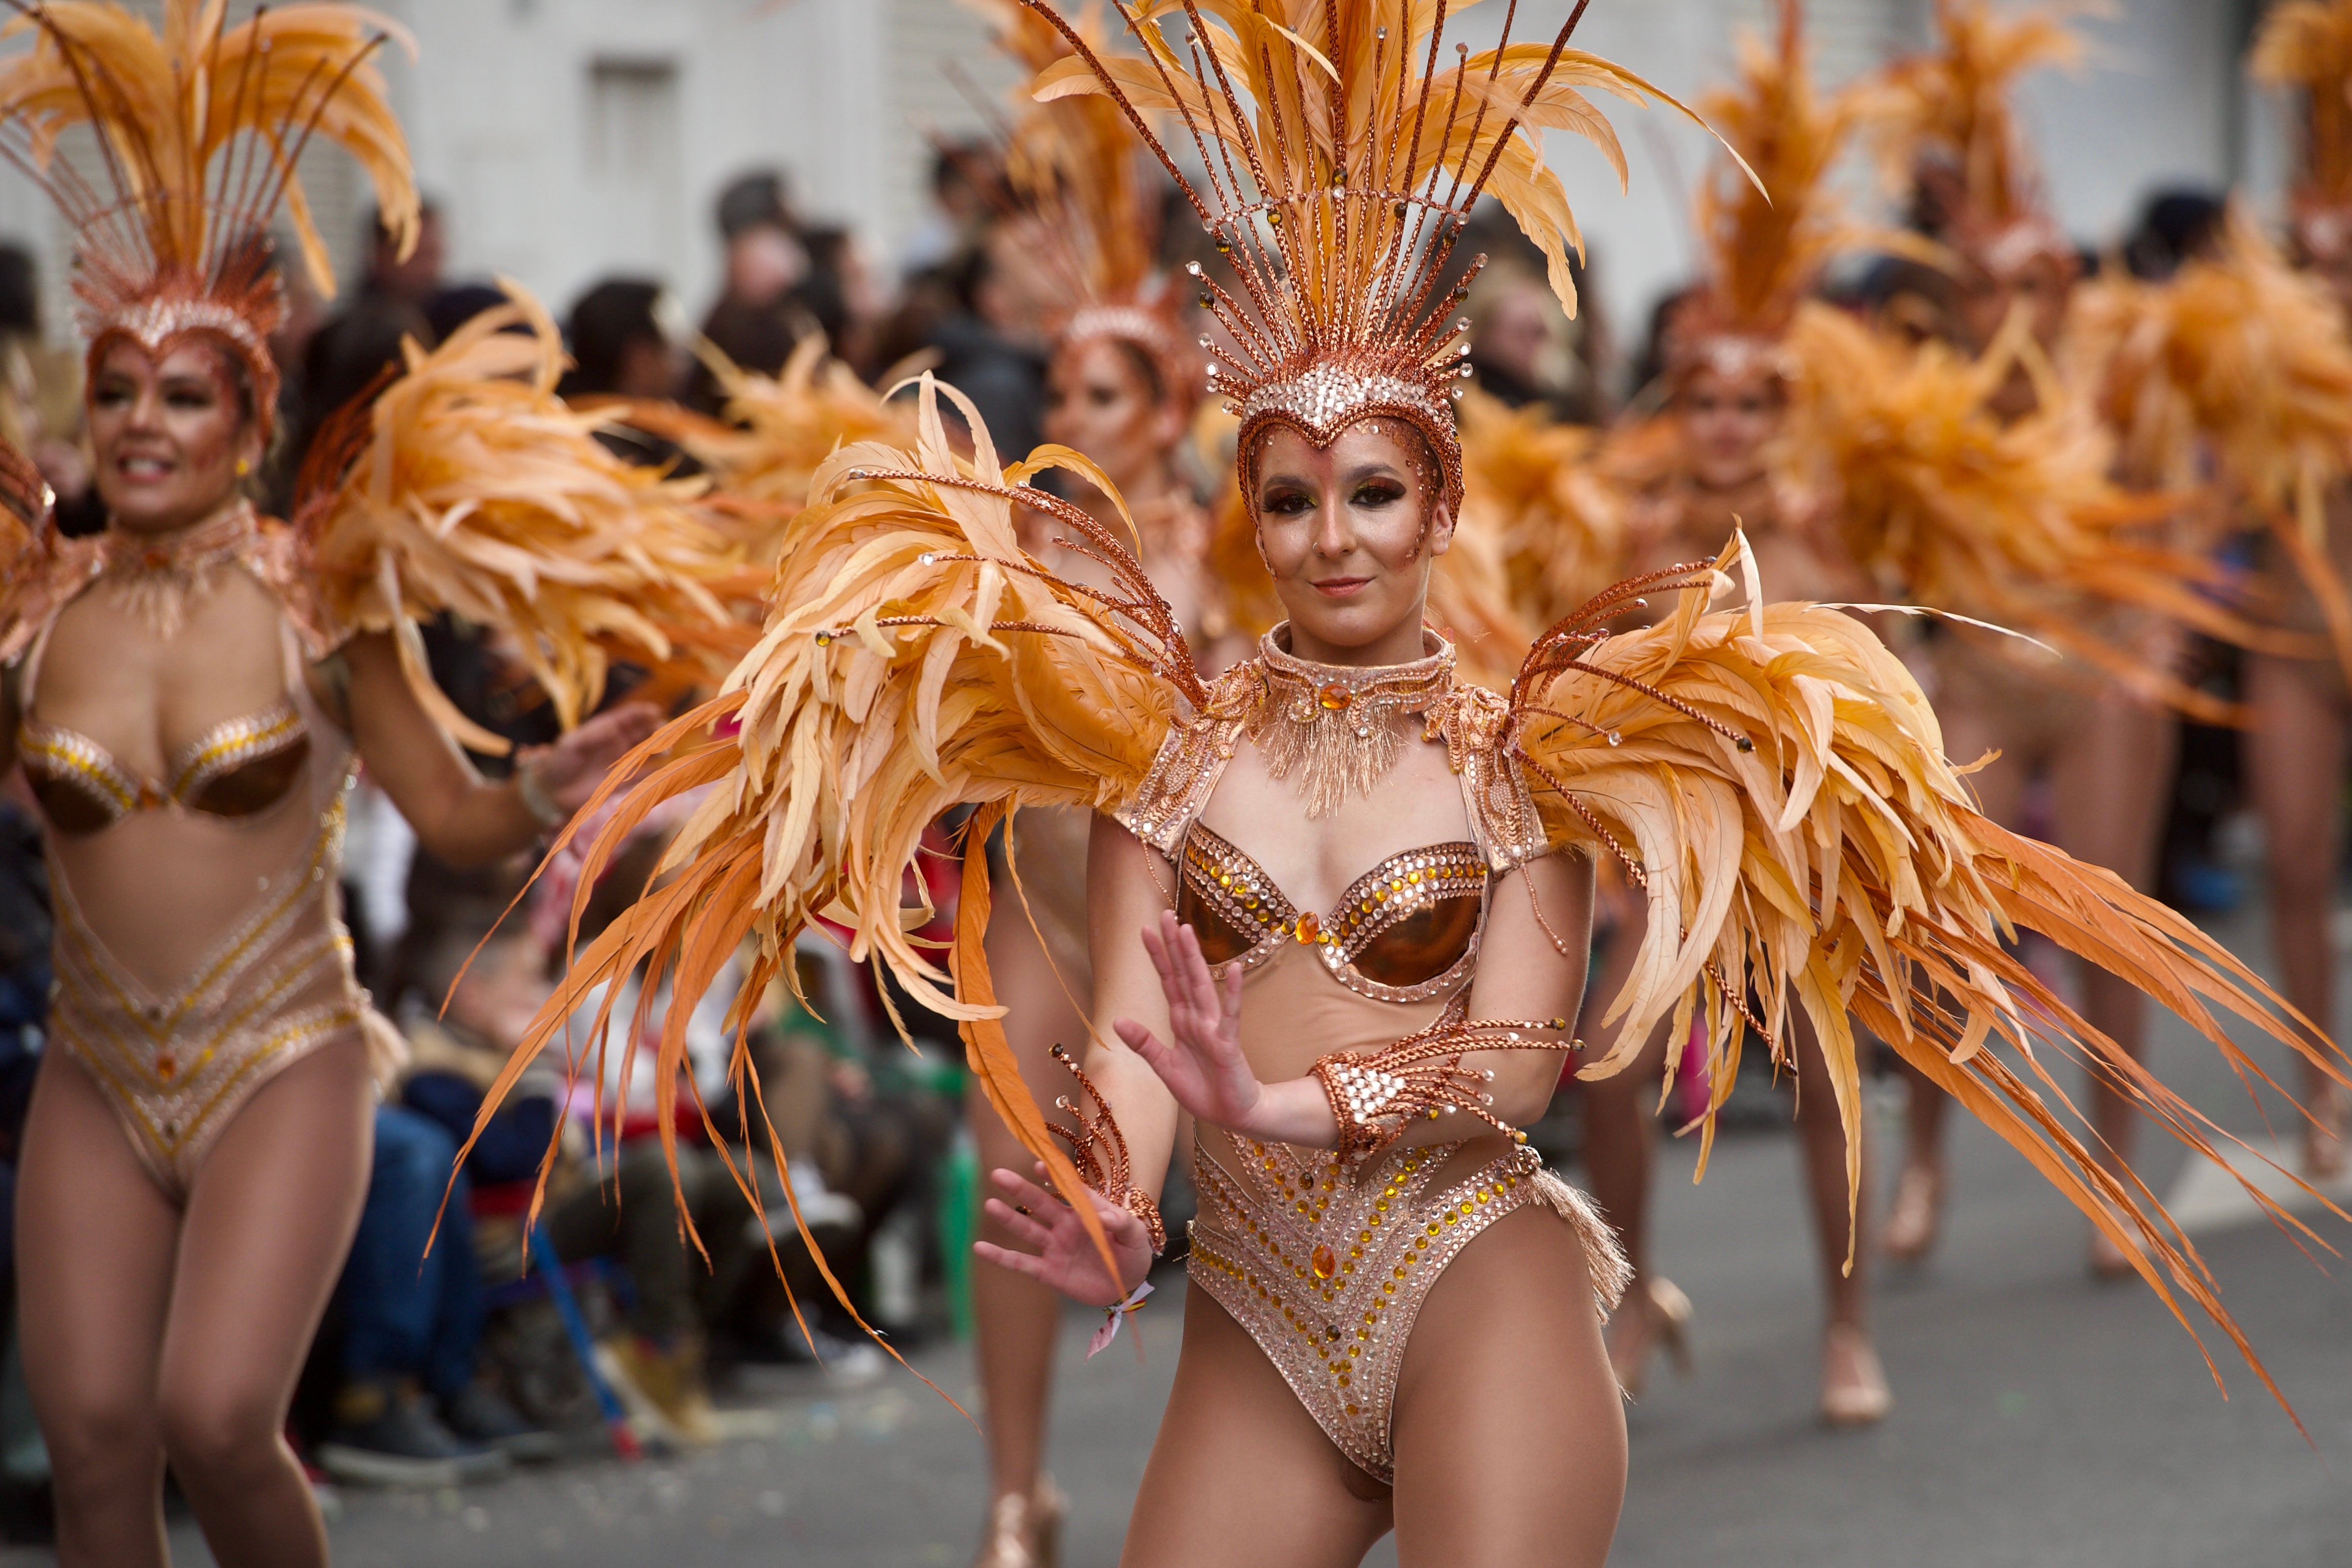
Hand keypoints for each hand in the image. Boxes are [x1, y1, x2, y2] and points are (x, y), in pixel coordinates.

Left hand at [517, 702, 661, 815]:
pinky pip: (642, 775)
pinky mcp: (622, 781)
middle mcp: (616, 743)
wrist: (551, 791)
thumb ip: (593, 737)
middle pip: (641, 732)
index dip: (642, 712)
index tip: (655, 711)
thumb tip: (614, 729)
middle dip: (655, 730)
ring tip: (668, 750)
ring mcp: (621, 762)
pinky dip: (653, 772)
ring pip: (645, 752)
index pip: (627, 716)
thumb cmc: (558, 763)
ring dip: (658, 750)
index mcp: (604, 729)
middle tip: (666, 732)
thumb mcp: (572, 744)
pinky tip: (664, 770)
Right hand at [974, 1163, 1153, 1307]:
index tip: (1040, 1163)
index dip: (1052, 1175)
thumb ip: (1123, 1222)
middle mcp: (1065, 1225)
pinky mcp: (1048, 1271)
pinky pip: (1021, 1263)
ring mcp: (1054, 1247)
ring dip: (1008, 1218)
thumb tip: (1106, 1215)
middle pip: (1038, 1204)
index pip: (1066, 1188)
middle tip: (998, 1174)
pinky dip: (1000, 1256)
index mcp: (1085, 1210)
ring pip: (1027, 1229)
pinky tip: (979, 1247)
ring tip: (989, 1204)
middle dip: (1020, 1189)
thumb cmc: (1132, 1252)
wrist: (1127, 1285)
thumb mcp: (1136, 1235)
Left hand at [1113, 911, 1335, 1145]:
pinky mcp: (1228, 1043)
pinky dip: (1233, 992)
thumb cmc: (1202, 1089)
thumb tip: (1117, 1020)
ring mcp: (1213, 1028)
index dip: (1158, 956)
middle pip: (1183, 975)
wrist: (1232, 1114)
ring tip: (1187, 932)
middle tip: (1165, 914)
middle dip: (1173, 946)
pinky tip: (1235, 969)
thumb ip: (1144, 1043)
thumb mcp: (1164, 1067)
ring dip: (1194, 959)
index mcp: (1181, 1021)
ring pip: (1201, 986)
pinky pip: (1230, 1015)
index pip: (1167, 981)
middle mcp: (1197, 1018)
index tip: (1146, 929)